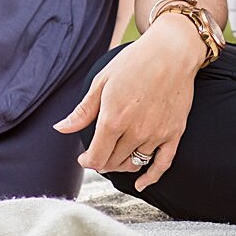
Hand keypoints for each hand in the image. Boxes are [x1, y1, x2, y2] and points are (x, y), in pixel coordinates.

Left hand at [51, 15, 197, 190]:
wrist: (172, 51)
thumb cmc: (134, 62)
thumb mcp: (102, 82)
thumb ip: (83, 111)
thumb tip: (61, 128)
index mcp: (113, 119)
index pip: (96, 157)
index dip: (87, 161)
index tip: (84, 157)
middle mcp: (135, 131)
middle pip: (113, 162)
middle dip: (102, 162)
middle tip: (99, 152)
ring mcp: (157, 134)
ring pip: (134, 163)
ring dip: (121, 165)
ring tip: (116, 156)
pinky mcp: (174, 133)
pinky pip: (162, 164)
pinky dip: (150, 177)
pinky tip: (141, 183)